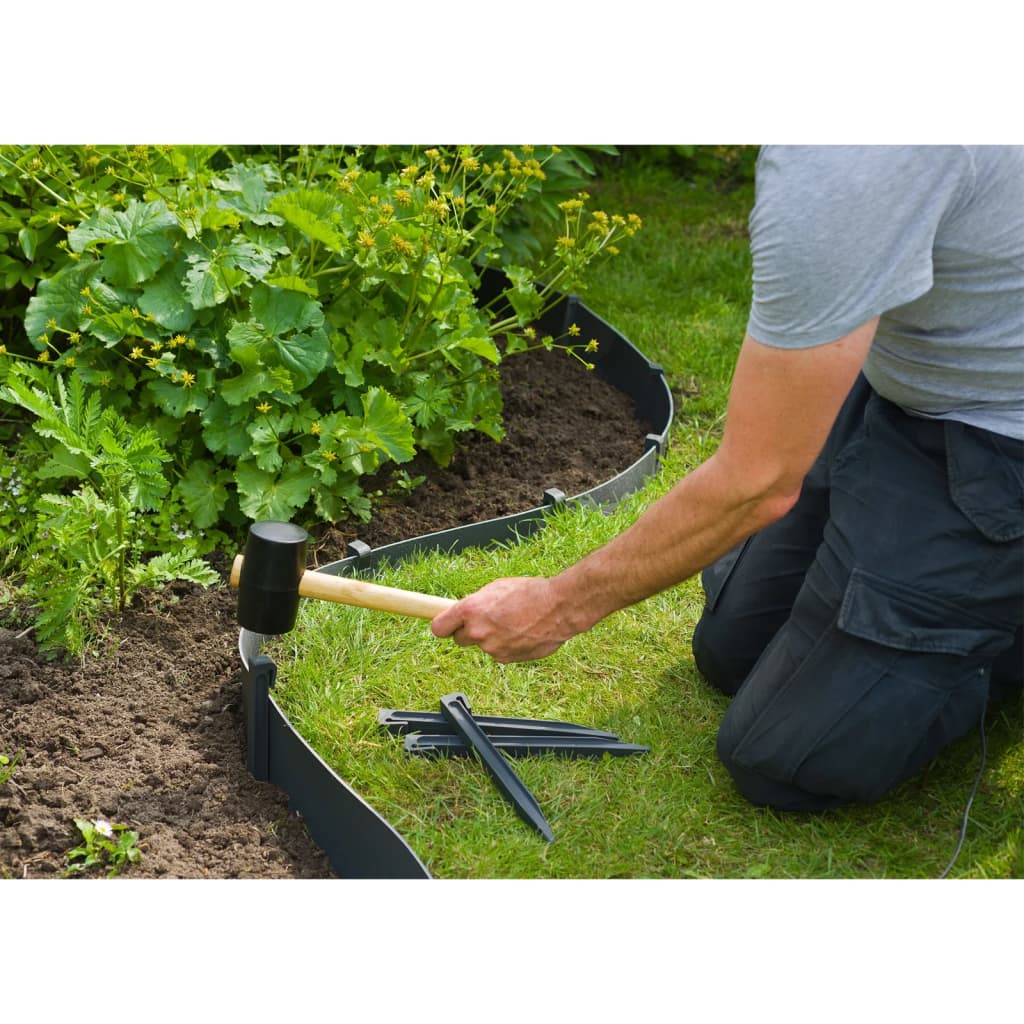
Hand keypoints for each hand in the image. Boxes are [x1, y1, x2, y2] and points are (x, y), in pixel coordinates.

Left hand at [429, 576, 575, 663]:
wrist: (559, 608)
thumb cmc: (530, 592)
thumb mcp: (496, 588)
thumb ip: (476, 603)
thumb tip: (466, 612)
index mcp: (470, 610)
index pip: (438, 628)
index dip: (443, 626)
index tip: (446, 625)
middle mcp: (477, 632)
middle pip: (459, 640)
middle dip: (469, 632)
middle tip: (487, 620)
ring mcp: (491, 648)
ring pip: (483, 646)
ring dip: (493, 637)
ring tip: (514, 622)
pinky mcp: (506, 659)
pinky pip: (500, 653)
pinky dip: (507, 645)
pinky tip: (522, 632)